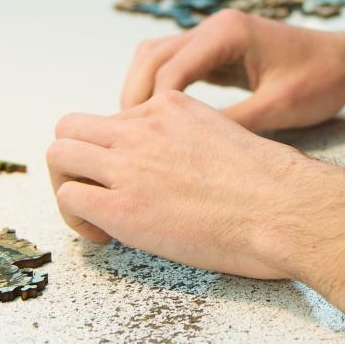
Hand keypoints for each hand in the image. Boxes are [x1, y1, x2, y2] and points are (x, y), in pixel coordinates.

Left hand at [47, 90, 326, 276]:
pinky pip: (69, 199)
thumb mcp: (227, 138)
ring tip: (92, 216)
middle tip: (96, 193)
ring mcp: (129, 163)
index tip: (133, 179)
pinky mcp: (121, 205)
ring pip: (58, 154)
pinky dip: (76, 221)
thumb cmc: (273, 187)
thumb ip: (191, 142)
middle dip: (75, 160)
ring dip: (66, 185)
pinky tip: (105, 237)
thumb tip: (180, 172)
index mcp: (171, 106)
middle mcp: (143, 126)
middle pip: (72, 126)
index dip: (114, 151)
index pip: (115, 118)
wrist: (286, 208)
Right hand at [120, 8, 344, 132]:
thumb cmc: (321, 81)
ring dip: (143, 90)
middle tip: (127, 140)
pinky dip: (161, 90)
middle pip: (151, 57)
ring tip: (138, 133)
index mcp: (227, 33)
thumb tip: (186, 149)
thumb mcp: (278, 108)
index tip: (141, 144)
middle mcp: (214, 27)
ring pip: (156, 57)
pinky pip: (175, 65)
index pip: (169, 69)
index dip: (150, 107)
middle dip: (135, 97)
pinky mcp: (217, 51)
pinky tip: (161, 122)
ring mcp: (213, 36)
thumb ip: (232, 124)